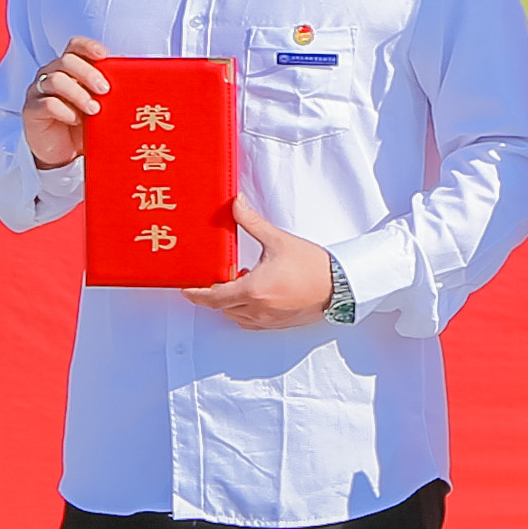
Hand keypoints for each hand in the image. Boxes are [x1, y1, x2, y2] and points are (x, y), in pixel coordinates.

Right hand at [20, 36, 112, 170]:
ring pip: (56, 80)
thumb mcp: (101, 105)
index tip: (104, 55)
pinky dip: (65, 111)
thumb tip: (133, 77)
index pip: (75, 46)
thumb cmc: (85, 124)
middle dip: (88, 73)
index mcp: (69, 68)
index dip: (88, 46)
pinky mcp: (32, 110)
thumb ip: (110, 89)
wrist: (65, 153)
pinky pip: (47, 103)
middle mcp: (51, 74)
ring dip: (79, 94)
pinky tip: (75, 120)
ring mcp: (39, 91)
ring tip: (94, 109)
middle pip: (67, 61)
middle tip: (105, 89)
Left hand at [187, 199, 333, 331]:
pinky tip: (256, 295)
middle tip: (218, 278)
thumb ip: (252, 222)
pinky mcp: (279, 324)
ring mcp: (269, 320)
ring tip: (242, 283)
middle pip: (222, 307)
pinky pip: (252, 323)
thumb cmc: (313, 266)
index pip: (212, 297)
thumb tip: (236, 203)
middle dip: (216, 294)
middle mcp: (258, 309)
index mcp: (253, 290)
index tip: (186, 289)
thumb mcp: (278, 240)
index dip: (195, 294)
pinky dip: (247, 311)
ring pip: (236, 316)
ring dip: (232, 303)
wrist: (342, 285)